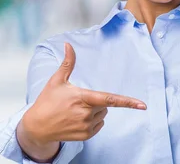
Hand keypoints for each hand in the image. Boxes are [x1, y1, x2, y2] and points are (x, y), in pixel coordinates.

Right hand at [21, 43, 146, 144]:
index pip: (110, 99)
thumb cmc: (47, 101)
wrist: (36, 127)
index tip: (143, 105)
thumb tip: (68, 45)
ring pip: (103, 115)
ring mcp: (86, 126)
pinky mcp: (86, 135)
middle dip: (96, 102)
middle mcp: (86, 113)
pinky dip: (93, 121)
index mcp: (83, 98)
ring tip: (75, 111)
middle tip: (77, 102)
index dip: (128, 102)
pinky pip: (99, 125)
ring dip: (95, 112)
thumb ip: (68, 63)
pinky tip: (77, 120)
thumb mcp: (56, 80)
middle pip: (105, 105)